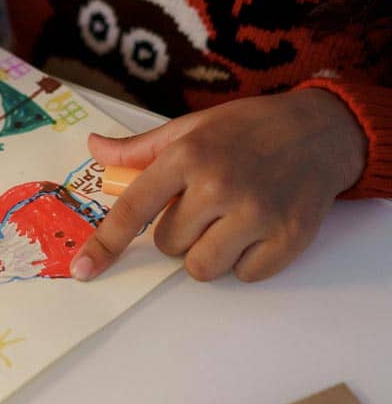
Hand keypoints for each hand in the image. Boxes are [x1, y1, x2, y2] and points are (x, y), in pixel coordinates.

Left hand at [72, 88, 366, 282]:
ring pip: (201, 267)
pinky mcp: (289, 237)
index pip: (133, 210)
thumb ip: (139, 148)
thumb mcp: (190, 128)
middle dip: (178, 232)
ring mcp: (256, 213)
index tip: (83, 270)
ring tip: (226, 223)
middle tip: (203, 208)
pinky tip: (257, 231)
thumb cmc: (246, 130)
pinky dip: (245, 262)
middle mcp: (219, 185)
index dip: (105, 244)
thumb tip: (94, 147)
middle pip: (168, 245)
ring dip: (207, 253)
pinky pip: (245, 275)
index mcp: (186, 156)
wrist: (320, 130)